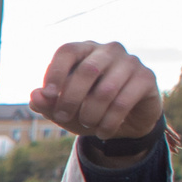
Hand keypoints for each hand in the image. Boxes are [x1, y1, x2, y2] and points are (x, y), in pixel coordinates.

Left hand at [32, 42, 162, 143]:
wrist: (124, 123)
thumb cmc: (88, 109)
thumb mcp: (63, 110)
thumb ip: (47, 103)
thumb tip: (35, 96)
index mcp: (85, 50)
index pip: (67, 51)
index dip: (55, 72)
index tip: (49, 95)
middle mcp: (109, 50)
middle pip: (87, 70)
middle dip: (71, 99)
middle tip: (63, 116)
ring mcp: (130, 61)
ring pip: (106, 90)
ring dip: (91, 114)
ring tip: (87, 125)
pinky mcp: (147, 77)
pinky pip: (123, 102)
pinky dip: (108, 122)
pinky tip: (103, 132)